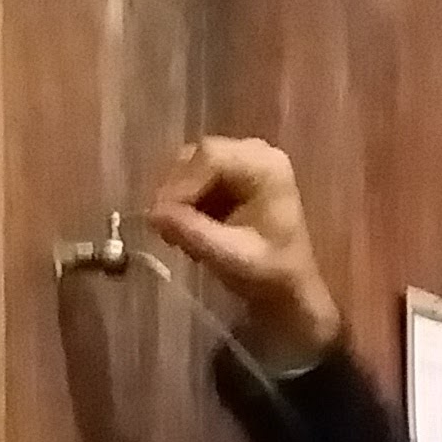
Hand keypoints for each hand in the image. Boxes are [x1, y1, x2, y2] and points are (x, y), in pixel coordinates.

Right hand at [143, 135, 340, 370]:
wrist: (289, 289)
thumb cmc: (271, 276)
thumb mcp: (232, 258)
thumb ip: (194, 233)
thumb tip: (152, 213)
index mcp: (265, 166)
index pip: (210, 156)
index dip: (180, 183)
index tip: (159, 217)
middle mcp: (255, 153)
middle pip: (198, 157)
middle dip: (176, 191)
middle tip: (162, 227)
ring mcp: (242, 160)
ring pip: (191, 166)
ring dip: (177, 198)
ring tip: (176, 234)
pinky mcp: (231, 175)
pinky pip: (194, 178)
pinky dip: (185, 202)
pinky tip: (186, 230)